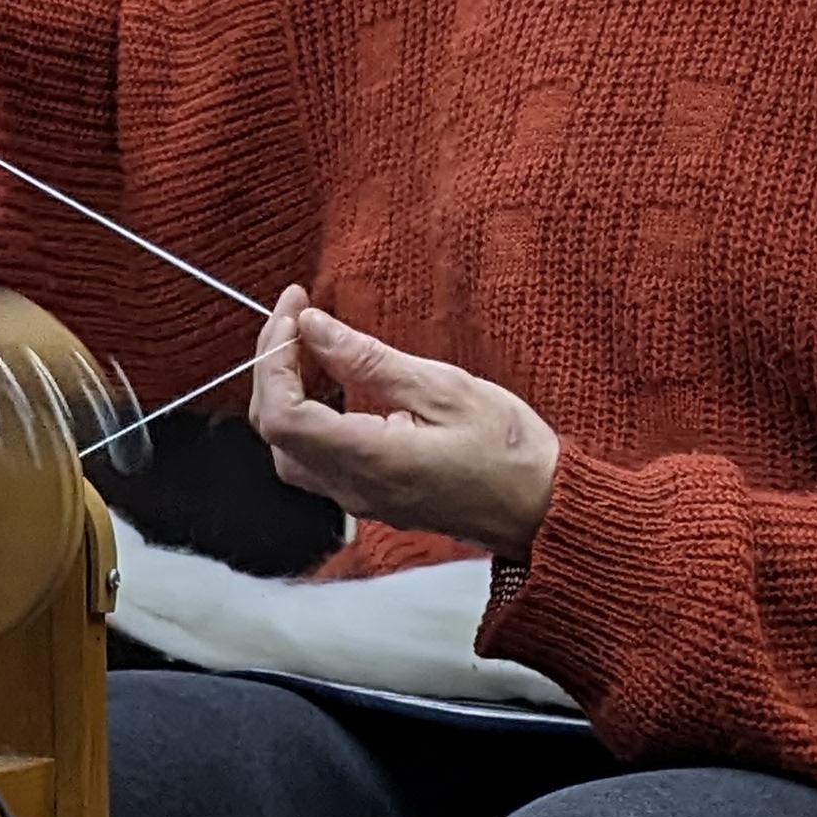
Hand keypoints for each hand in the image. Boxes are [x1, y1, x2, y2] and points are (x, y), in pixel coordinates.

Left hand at [250, 287, 559, 558]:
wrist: (543, 508)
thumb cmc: (508, 450)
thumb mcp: (445, 388)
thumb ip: (369, 360)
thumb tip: (313, 328)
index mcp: (370, 460)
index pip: (282, 414)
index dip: (274, 355)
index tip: (295, 308)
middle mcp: (353, 489)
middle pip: (273, 430)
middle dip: (274, 366)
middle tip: (301, 317)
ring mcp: (359, 500)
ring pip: (288, 450)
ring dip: (287, 393)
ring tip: (313, 346)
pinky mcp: (370, 499)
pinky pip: (314, 460)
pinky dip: (308, 416)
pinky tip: (333, 384)